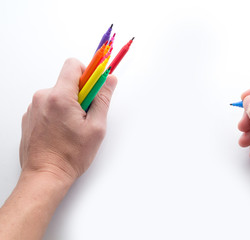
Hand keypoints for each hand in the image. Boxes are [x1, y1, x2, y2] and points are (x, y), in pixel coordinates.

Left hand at [20, 58, 116, 183]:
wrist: (45, 175)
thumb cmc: (70, 155)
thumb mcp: (96, 127)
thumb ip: (103, 99)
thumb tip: (109, 80)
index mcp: (60, 97)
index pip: (73, 65)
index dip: (88, 71)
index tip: (96, 83)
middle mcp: (43, 98)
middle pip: (67, 82)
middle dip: (81, 94)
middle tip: (87, 116)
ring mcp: (34, 107)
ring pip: (58, 94)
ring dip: (69, 105)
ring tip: (73, 127)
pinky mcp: (30, 116)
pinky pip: (48, 105)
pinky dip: (58, 112)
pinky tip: (62, 131)